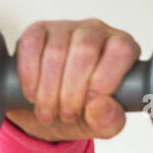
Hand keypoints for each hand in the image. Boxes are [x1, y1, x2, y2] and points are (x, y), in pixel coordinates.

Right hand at [4, 19, 139, 142]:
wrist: (49, 112)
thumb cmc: (84, 113)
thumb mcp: (102, 124)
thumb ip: (109, 119)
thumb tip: (100, 106)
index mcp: (122, 48)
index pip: (121, 49)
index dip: (107, 75)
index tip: (91, 101)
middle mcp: (96, 32)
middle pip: (86, 49)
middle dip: (73, 90)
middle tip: (67, 116)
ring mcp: (66, 28)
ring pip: (57, 50)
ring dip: (49, 89)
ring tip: (49, 113)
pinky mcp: (38, 31)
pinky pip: (31, 45)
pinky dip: (30, 75)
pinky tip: (32, 94)